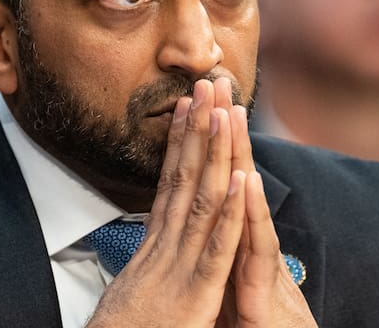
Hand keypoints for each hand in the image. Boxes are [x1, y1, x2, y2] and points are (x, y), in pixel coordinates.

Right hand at [88, 79, 245, 327]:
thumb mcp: (134, 290)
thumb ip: (147, 263)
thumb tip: (149, 245)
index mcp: (153, 245)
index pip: (169, 181)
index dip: (180, 141)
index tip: (187, 106)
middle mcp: (165, 245)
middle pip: (185, 176)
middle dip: (198, 127)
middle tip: (206, 84)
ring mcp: (180, 266)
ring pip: (202, 200)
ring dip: (216, 153)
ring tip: (225, 110)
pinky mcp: (195, 294)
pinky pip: (218, 248)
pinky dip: (232, 213)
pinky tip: (245, 179)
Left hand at [217, 82, 316, 327]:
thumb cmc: (238, 325)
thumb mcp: (215, 282)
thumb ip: (208, 249)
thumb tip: (192, 223)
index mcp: (225, 240)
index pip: (212, 181)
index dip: (202, 141)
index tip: (193, 102)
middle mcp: (241, 244)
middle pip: (229, 176)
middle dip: (220, 129)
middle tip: (215, 83)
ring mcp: (252, 264)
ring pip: (240, 201)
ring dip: (234, 154)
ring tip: (229, 111)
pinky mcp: (258, 292)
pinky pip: (252, 247)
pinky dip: (248, 212)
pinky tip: (246, 179)